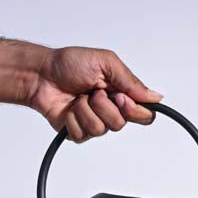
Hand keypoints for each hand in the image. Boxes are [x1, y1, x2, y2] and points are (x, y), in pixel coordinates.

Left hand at [28, 46, 161, 141]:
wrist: (41, 75)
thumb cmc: (69, 64)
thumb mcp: (106, 62)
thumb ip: (131, 81)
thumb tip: (155, 96)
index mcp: (121, 94)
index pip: (144, 114)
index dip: (135, 110)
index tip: (120, 97)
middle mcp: (110, 110)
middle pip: (122, 124)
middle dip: (105, 106)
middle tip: (94, 92)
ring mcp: (95, 122)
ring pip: (101, 129)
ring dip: (86, 110)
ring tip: (78, 97)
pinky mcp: (79, 132)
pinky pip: (83, 134)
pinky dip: (74, 118)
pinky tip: (69, 108)